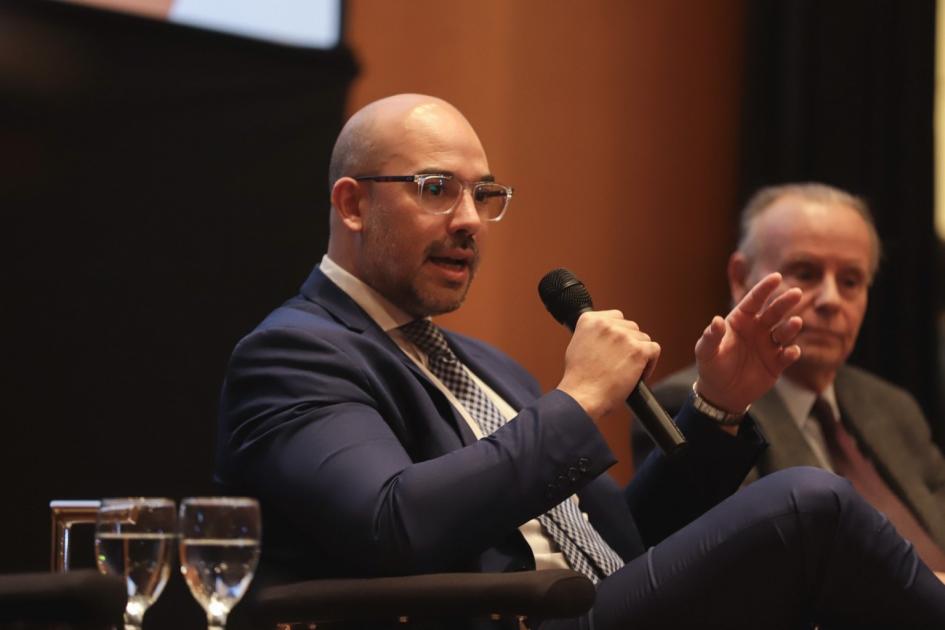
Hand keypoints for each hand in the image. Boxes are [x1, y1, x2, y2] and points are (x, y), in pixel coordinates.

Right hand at [557, 310, 660, 419]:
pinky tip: (639, 373)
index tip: (617, 346)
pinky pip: (654, 349)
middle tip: (622, 361)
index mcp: (590, 319)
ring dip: (639, 353)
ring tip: (629, 369)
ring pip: (643, 338)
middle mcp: (607, 324)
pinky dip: (650, 363)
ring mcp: (623, 336)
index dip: (619, 332)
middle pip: (631, 327)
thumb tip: (607, 334)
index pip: (617, 317)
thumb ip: (593, 334)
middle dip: (629, 343)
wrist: (582, 395)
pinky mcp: (638, 350)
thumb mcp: (577, 344)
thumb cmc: (579, 377)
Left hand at [693, 273, 802, 412]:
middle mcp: (757, 330)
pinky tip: (791, 352)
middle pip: (773, 313)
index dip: (764, 289)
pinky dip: (791, 353)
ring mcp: (768, 346)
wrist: (721, 393)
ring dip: (790, 327)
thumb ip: (711, 336)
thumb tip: (716, 320)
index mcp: (740, 321)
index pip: (753, 301)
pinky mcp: (776, 363)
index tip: (776, 277)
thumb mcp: (706, 352)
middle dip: (784, 302)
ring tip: (795, 322)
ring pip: (784, 332)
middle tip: (796, 292)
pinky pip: (787, 356)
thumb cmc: (711, 366)